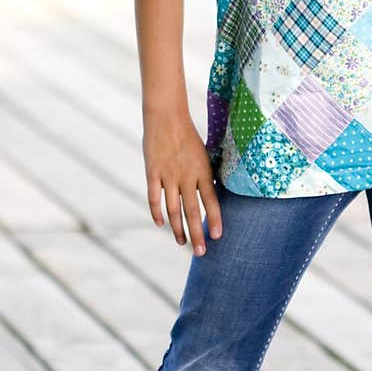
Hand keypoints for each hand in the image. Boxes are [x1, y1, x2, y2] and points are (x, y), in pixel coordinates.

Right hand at [143, 114, 222, 255]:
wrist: (166, 117)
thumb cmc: (188, 136)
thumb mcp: (204, 155)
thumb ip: (206, 176)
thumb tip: (212, 195)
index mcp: (203, 171)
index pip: (212, 201)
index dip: (215, 219)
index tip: (218, 237)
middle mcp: (187, 176)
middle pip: (193, 211)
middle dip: (197, 234)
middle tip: (201, 253)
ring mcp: (168, 176)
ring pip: (173, 209)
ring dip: (177, 228)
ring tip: (181, 243)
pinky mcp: (153, 173)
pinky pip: (154, 198)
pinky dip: (156, 212)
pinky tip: (160, 224)